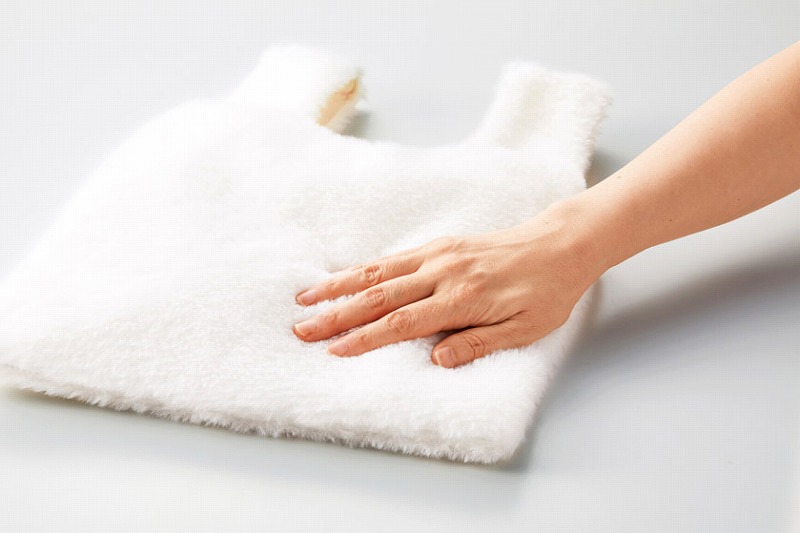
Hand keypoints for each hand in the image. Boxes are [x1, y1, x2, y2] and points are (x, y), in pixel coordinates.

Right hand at [291, 202, 601, 367]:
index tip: (334, 350)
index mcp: (463, 299)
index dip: (365, 338)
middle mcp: (443, 273)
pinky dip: (364, 267)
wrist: (560, 245)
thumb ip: (478, 343)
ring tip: (306, 296)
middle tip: (302, 328)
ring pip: (379, 271)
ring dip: (339, 285)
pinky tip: (344, 275)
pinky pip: (394, 257)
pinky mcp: (440, 245)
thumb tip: (436, 360)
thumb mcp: (524, 330)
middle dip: (337, 313)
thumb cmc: (546, 293)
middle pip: (379, 296)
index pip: (402, 322)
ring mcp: (439, 255)